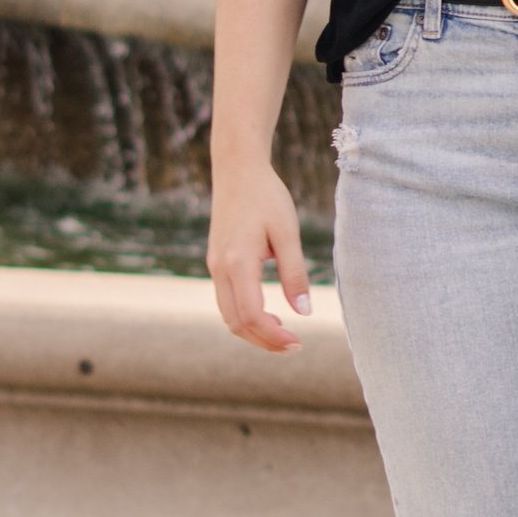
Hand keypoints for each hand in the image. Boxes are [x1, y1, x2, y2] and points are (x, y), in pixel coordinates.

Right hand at [208, 161, 315, 349]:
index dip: (274, 337)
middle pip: (236, 323)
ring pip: (228, 315)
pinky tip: (269, 315)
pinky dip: (245, 316)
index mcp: (238, 263)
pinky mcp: (216, 262)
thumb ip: (295, 273)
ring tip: (283, 334)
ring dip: (253, 331)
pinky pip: (226, 301)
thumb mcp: (288, 232)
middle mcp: (220, 269)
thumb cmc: (267, 197)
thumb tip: (303, 312)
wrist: (237, 170)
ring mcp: (214, 267)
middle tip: (294, 346)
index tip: (298, 343)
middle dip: (263, 341)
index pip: (252, 316)